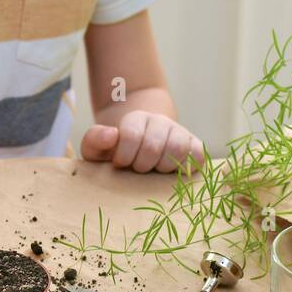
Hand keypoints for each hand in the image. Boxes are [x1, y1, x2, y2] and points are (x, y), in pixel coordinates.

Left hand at [80, 111, 204, 173]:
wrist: (143, 147)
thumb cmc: (116, 152)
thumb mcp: (96, 147)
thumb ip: (94, 140)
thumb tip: (111, 135)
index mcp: (135, 119)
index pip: (131, 135)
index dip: (123, 156)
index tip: (120, 164)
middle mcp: (160, 121)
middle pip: (153, 146)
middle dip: (141, 165)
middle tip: (137, 168)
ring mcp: (180, 132)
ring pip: (177, 149)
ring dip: (162, 167)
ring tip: (154, 170)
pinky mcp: (196, 146)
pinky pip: (197, 156)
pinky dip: (185, 167)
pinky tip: (172, 172)